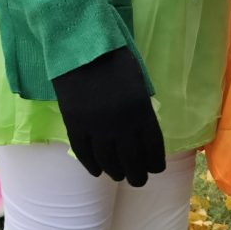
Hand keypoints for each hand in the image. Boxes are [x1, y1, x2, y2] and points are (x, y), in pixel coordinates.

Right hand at [52, 46, 165, 186]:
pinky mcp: (75, 126)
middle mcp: (121, 126)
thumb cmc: (114, 59)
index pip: (152, 148)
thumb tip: (142, 131)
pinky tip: (97, 171)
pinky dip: (91, 166)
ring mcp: (96, 128)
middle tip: (138, 180)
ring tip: (119, 176)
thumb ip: (141, 108)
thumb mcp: (138, 83)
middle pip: (132, 160)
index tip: (155, 168)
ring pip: (108, 161)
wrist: (80, 49)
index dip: (155, 162)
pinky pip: (84, 154)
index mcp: (141, 112)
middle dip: (138, 175)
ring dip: (116, 172)